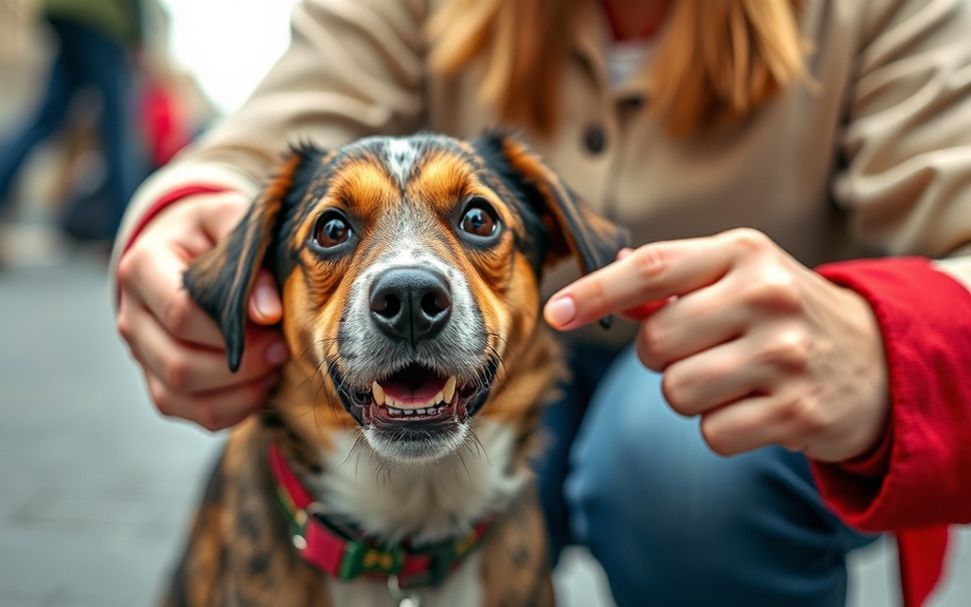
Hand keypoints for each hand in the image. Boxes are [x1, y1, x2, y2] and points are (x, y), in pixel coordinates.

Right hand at [116, 192, 287, 430]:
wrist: (188, 245)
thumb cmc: (215, 230)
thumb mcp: (231, 219)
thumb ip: (250, 255)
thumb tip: (267, 312)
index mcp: (142, 268)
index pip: (181, 314)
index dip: (233, 329)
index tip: (276, 322)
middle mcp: (131, 315)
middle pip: (178, 363)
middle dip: (240, 365)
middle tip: (281, 348)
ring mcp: (141, 352)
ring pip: (181, 395)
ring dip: (238, 390)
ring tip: (274, 366)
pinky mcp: (159, 379)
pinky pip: (192, 412)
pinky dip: (233, 408)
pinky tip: (262, 385)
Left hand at [544, 228, 889, 461]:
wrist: (879, 358)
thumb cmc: (784, 312)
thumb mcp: (739, 274)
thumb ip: (673, 280)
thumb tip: (604, 282)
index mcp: (743, 253)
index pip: (652, 269)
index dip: (595, 292)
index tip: (554, 314)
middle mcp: (766, 296)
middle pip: (654, 343)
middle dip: (660, 357)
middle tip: (702, 350)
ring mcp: (785, 354)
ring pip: (676, 391)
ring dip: (689, 395)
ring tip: (732, 379)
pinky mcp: (798, 411)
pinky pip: (712, 433)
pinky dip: (721, 429)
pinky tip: (755, 408)